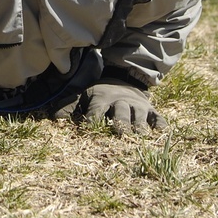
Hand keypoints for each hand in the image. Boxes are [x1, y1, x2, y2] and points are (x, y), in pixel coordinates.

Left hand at [51, 80, 166, 135]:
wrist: (124, 80)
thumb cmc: (100, 93)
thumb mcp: (83, 95)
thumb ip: (69, 106)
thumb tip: (54, 119)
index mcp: (103, 99)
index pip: (97, 110)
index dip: (93, 119)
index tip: (89, 128)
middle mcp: (121, 102)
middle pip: (121, 114)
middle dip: (121, 123)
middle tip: (120, 133)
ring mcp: (137, 107)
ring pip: (139, 117)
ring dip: (140, 127)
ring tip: (140, 137)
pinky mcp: (151, 110)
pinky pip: (158, 117)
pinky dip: (160, 125)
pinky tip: (162, 132)